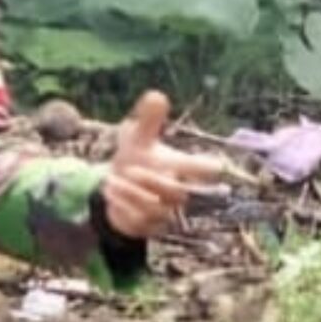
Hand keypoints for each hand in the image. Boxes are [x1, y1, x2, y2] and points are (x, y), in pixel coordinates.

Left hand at [99, 89, 230, 239]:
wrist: (115, 191)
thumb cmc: (135, 161)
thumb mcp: (138, 139)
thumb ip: (148, 120)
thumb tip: (157, 94)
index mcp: (182, 169)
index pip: (208, 170)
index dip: (210, 168)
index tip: (209, 165)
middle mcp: (178, 192)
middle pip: (178, 192)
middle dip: (151, 180)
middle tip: (130, 168)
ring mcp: (165, 212)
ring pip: (155, 207)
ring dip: (130, 192)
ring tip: (111, 179)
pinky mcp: (149, 226)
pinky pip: (139, 220)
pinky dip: (121, 205)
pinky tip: (110, 192)